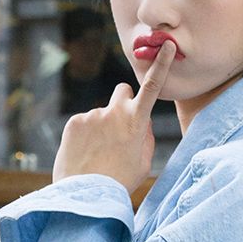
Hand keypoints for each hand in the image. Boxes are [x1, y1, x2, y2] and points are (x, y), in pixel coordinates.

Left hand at [52, 40, 176, 196]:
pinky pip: (84, 123)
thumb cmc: (120, 181)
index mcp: (137, 121)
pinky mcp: (75, 122)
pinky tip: (85, 154)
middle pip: (123, 91)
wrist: (86, 196)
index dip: (162, 64)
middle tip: (118, 127)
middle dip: (123, 102)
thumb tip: (141, 123)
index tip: (167, 45)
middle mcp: (115, 111)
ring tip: (97, 155)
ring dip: (101, 127)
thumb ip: (146, 137)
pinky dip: (85, 135)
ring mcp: (93, 115)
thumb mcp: (143, 161)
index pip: (153, 86)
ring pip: (102, 114)